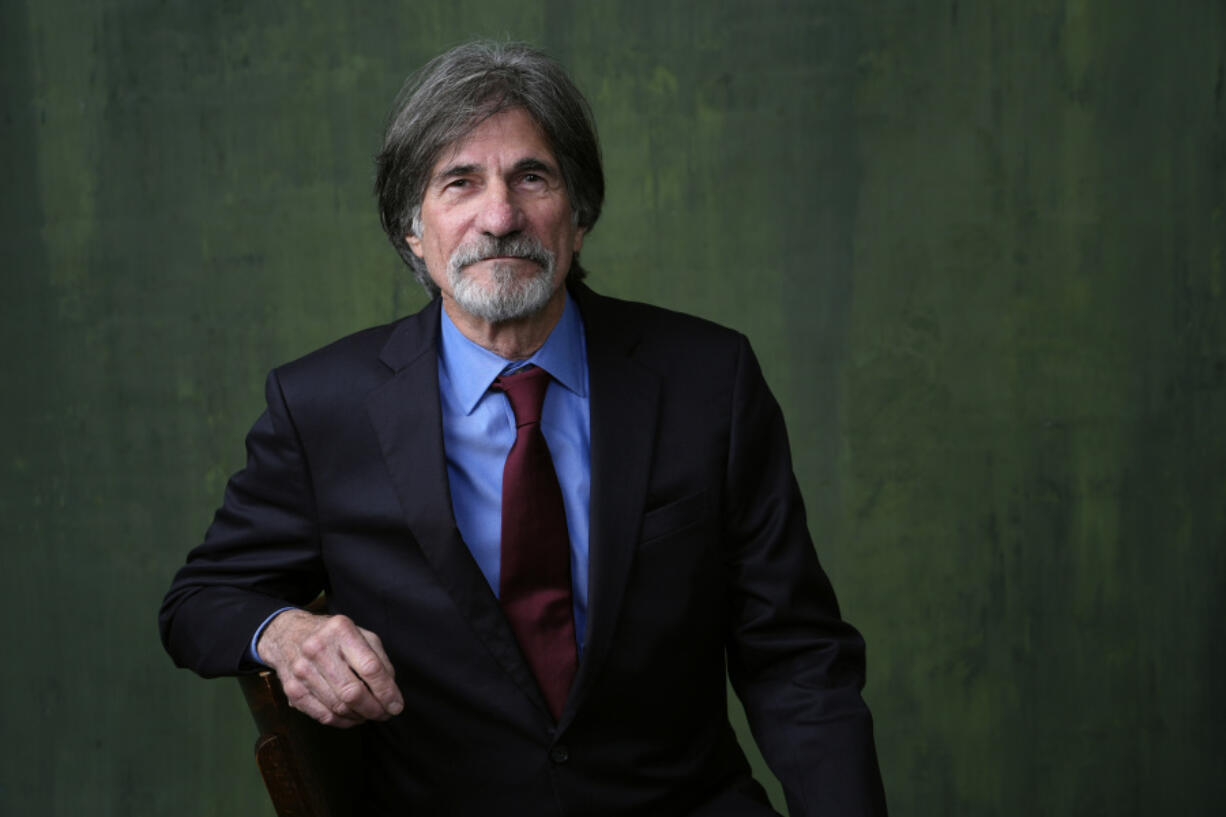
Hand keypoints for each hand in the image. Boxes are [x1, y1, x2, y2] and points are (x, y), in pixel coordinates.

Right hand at [257, 609, 403, 727]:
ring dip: (360, 717)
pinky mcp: (291, 690)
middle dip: (374, 709)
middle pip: (353, 692)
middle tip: (385, 714)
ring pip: (338, 708)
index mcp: (341, 631)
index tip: (397, 705)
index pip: (370, 668)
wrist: (288, 633)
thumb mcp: (360, 634)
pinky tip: (352, 717)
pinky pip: (322, 716)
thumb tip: (391, 692)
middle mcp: (318, 649)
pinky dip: (342, 722)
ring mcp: (302, 670)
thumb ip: (379, 659)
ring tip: (370, 714)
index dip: (387, 692)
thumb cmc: (332, 636)